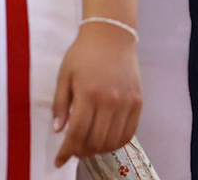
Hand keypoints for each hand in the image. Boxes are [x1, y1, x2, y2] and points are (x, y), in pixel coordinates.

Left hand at [53, 22, 141, 164]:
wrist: (111, 36)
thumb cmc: (83, 54)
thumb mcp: (64, 75)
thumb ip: (60, 104)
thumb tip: (59, 130)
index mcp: (88, 93)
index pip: (77, 132)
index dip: (67, 150)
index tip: (59, 161)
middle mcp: (110, 101)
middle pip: (96, 140)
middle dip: (81, 151)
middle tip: (73, 151)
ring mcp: (127, 103)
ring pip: (113, 140)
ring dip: (98, 149)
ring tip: (88, 146)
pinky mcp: (138, 103)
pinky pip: (129, 133)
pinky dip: (116, 142)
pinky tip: (105, 141)